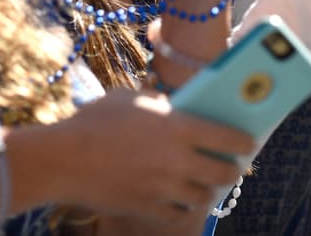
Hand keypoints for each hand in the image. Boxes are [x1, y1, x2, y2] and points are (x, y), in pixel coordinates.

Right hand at [50, 89, 251, 228]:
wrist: (63, 160)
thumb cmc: (94, 122)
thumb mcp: (129, 100)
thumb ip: (157, 104)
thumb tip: (173, 109)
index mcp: (178, 126)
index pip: (228, 136)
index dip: (243, 141)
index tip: (248, 142)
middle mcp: (179, 159)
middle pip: (224, 172)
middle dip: (230, 169)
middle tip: (229, 166)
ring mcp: (165, 188)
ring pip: (203, 195)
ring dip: (205, 188)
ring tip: (201, 182)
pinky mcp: (149, 208)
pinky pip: (178, 211)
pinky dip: (180, 205)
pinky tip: (176, 197)